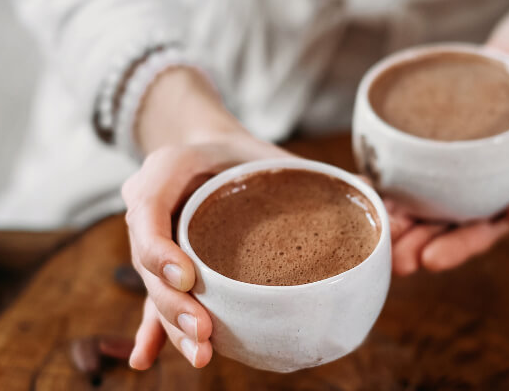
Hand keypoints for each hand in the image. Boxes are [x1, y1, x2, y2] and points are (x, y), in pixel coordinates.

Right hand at [124, 68, 291, 368]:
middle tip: (204, 330)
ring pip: (155, 289)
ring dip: (173, 327)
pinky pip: (156, 301)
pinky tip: (146, 361)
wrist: (210, 150)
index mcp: (167, 169)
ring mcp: (155, 241)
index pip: (148, 209)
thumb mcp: (263, 149)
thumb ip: (299, 170)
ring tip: (200, 353)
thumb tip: (362, 191)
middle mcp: (152, 208)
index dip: (160, 249)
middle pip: (148, 263)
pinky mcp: (164, 268)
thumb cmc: (240, 151)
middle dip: (174, 303)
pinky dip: (152, 332)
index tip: (187, 278)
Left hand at [390, 0, 508, 274]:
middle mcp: (464, 196)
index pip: (474, 236)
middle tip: (393, 259)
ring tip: (373, 230)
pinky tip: (364, 185)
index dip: (453, 250)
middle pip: (435, 228)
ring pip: (410, 202)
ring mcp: (440, 171)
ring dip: (390, 218)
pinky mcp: (421, 145)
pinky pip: (397, 166)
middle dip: (412, 245)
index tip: (430, 260)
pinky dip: (379, 178)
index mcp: (498, 209)